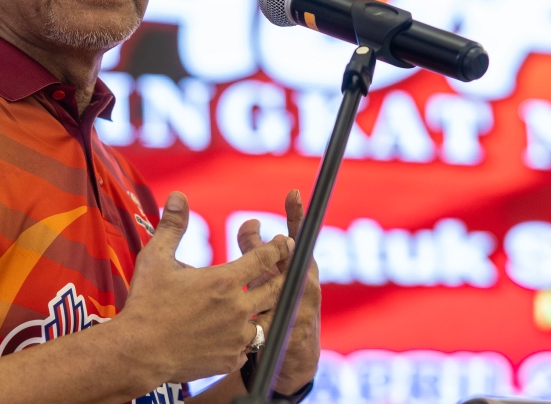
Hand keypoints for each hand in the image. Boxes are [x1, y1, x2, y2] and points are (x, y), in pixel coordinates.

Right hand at [120, 192, 293, 384]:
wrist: (138, 352)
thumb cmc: (146, 303)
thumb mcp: (156, 258)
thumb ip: (173, 226)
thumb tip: (179, 195)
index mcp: (225, 281)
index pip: (264, 258)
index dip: (277, 247)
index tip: (284, 241)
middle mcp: (237, 308)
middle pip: (276, 289)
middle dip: (283, 275)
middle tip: (287, 266)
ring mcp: (236, 337)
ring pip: (268, 320)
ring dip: (270, 309)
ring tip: (270, 301)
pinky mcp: (230, 358)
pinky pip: (251, 346)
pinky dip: (250, 337)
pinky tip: (245, 331)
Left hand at [237, 190, 320, 394]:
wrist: (291, 357)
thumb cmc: (274, 306)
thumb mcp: (265, 276)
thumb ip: (256, 250)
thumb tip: (251, 223)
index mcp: (299, 267)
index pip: (299, 236)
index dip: (296, 214)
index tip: (292, 192)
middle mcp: (306, 285)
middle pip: (289, 262)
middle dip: (272, 255)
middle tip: (263, 249)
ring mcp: (303, 311)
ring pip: (279, 293)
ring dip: (261, 293)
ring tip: (246, 298)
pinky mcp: (294, 336)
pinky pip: (271, 325)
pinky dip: (256, 324)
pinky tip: (244, 327)